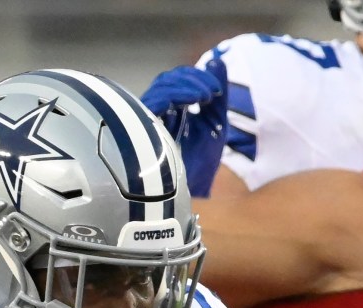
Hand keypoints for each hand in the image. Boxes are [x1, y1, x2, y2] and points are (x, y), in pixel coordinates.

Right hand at [140, 57, 229, 198]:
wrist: (195, 192)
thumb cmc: (201, 162)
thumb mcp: (216, 122)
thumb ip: (218, 93)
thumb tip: (216, 60)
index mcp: (171, 110)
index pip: (175, 81)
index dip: (196, 77)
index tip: (217, 90)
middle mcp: (157, 112)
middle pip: (166, 80)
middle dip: (192, 79)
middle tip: (212, 93)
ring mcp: (149, 119)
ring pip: (161, 87)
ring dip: (186, 85)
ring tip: (206, 97)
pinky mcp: (144, 128)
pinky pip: (153, 101)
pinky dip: (175, 94)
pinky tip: (194, 101)